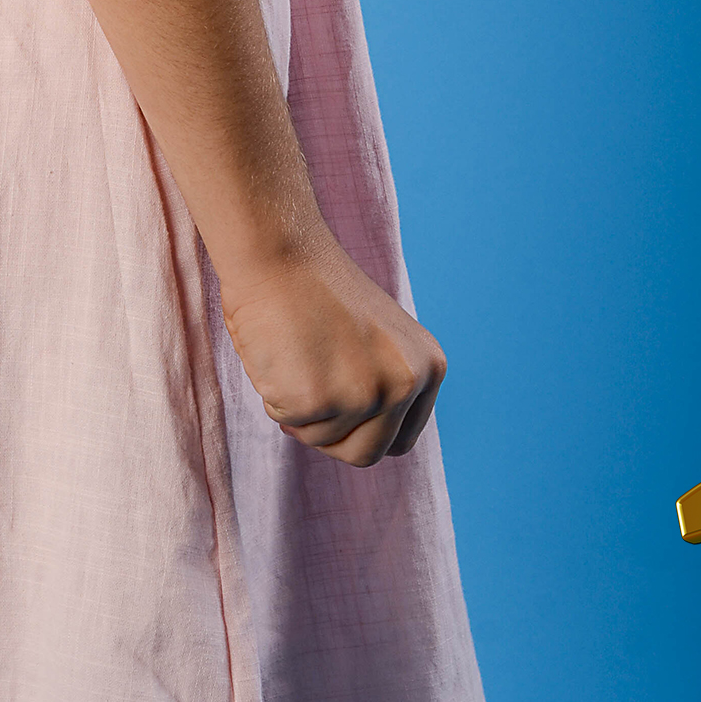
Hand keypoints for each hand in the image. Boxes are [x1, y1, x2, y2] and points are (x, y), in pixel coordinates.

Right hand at [220, 230, 446, 466]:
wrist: (278, 247)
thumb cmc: (314, 286)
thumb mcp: (375, 339)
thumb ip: (382, 380)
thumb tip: (362, 428)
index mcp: (427, 367)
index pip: (400, 440)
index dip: (361, 430)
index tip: (335, 405)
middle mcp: (405, 383)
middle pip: (366, 454)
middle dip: (330, 433)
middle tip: (305, 388)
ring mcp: (363, 394)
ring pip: (323, 441)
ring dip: (300, 409)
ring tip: (293, 351)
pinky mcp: (317, 398)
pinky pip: (286, 420)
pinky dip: (273, 394)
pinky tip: (277, 350)